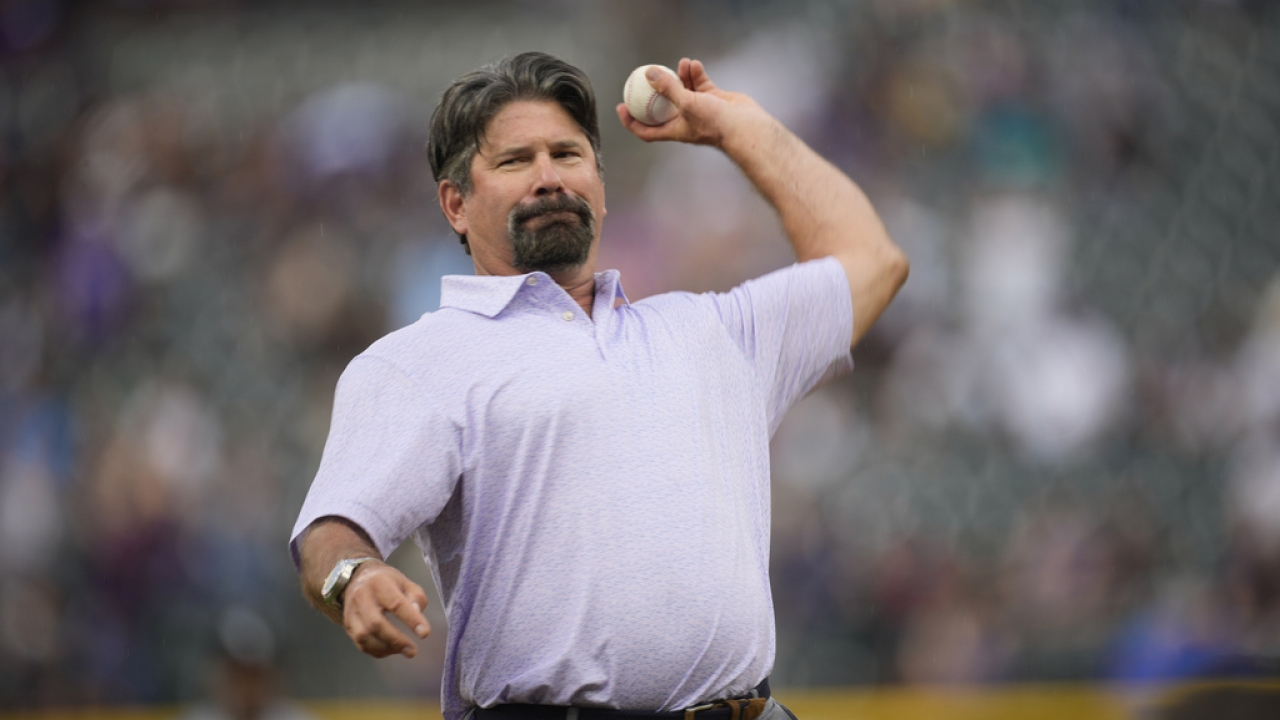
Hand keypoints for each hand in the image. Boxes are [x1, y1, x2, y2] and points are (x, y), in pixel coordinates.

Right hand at [340, 561, 431, 658]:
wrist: (357, 579)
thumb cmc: (385, 581)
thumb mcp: (405, 582)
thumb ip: (416, 598)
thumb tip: (417, 615)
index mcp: (380, 584)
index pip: (396, 604)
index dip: (411, 620)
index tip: (424, 633)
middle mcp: (362, 598)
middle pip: (376, 624)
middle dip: (396, 640)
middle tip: (412, 651)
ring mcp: (352, 613)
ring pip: (364, 636)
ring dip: (385, 648)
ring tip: (402, 650)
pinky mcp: (348, 625)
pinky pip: (360, 644)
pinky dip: (376, 651)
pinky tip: (389, 650)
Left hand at [616, 58, 764, 147]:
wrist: (745, 126)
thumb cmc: (715, 123)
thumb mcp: (686, 104)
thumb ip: (668, 88)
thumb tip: (649, 73)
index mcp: (675, 130)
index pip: (647, 131)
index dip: (631, 122)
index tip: (621, 107)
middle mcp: (685, 120)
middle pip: (663, 106)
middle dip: (655, 90)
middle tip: (646, 75)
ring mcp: (699, 109)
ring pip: (683, 89)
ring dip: (680, 75)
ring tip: (682, 63)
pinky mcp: (713, 99)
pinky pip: (700, 83)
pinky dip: (696, 73)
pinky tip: (694, 64)